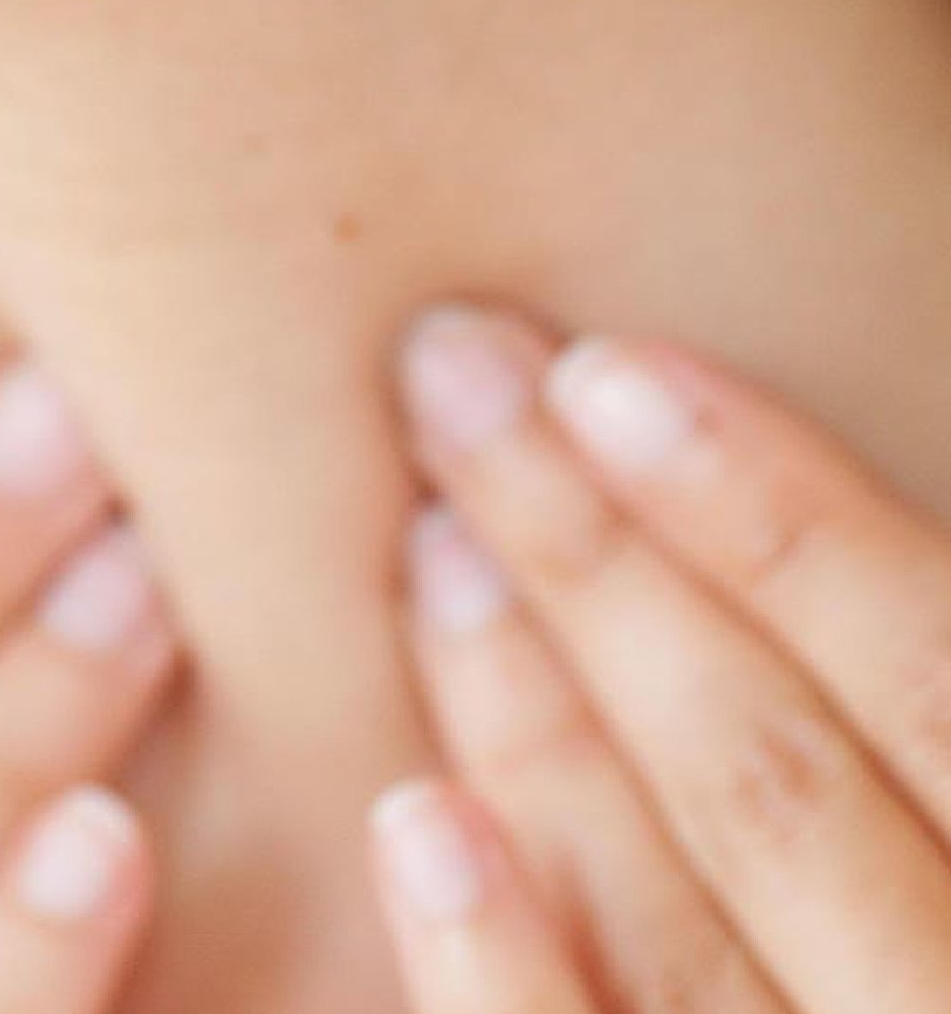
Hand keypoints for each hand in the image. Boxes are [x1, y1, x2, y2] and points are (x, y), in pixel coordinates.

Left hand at [367, 299, 950, 1013]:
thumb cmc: (935, 896)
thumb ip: (907, 728)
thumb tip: (816, 548)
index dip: (783, 519)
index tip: (603, 365)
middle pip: (782, 789)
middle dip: (605, 566)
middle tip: (448, 381)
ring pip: (686, 938)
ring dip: (541, 726)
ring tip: (428, 540)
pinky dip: (510, 982)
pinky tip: (417, 823)